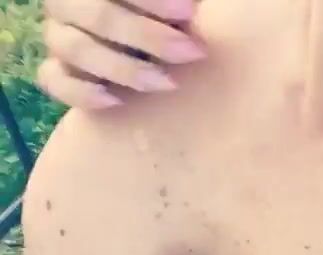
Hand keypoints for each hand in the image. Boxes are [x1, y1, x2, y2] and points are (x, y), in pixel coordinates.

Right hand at [38, 0, 204, 108]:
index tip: (189, 11)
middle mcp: (67, 4)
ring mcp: (58, 36)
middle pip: (98, 16)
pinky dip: (81, 92)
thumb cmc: (161, 18)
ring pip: (75, 49)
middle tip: (191, 51)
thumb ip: (174, 4)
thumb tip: (188, 8)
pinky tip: (115, 100)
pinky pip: (55, 81)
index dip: (152, 1)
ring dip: (125, 68)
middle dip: (148, 36)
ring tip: (167, 83)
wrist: (141, 45)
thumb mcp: (169, 6)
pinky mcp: (55, 71)